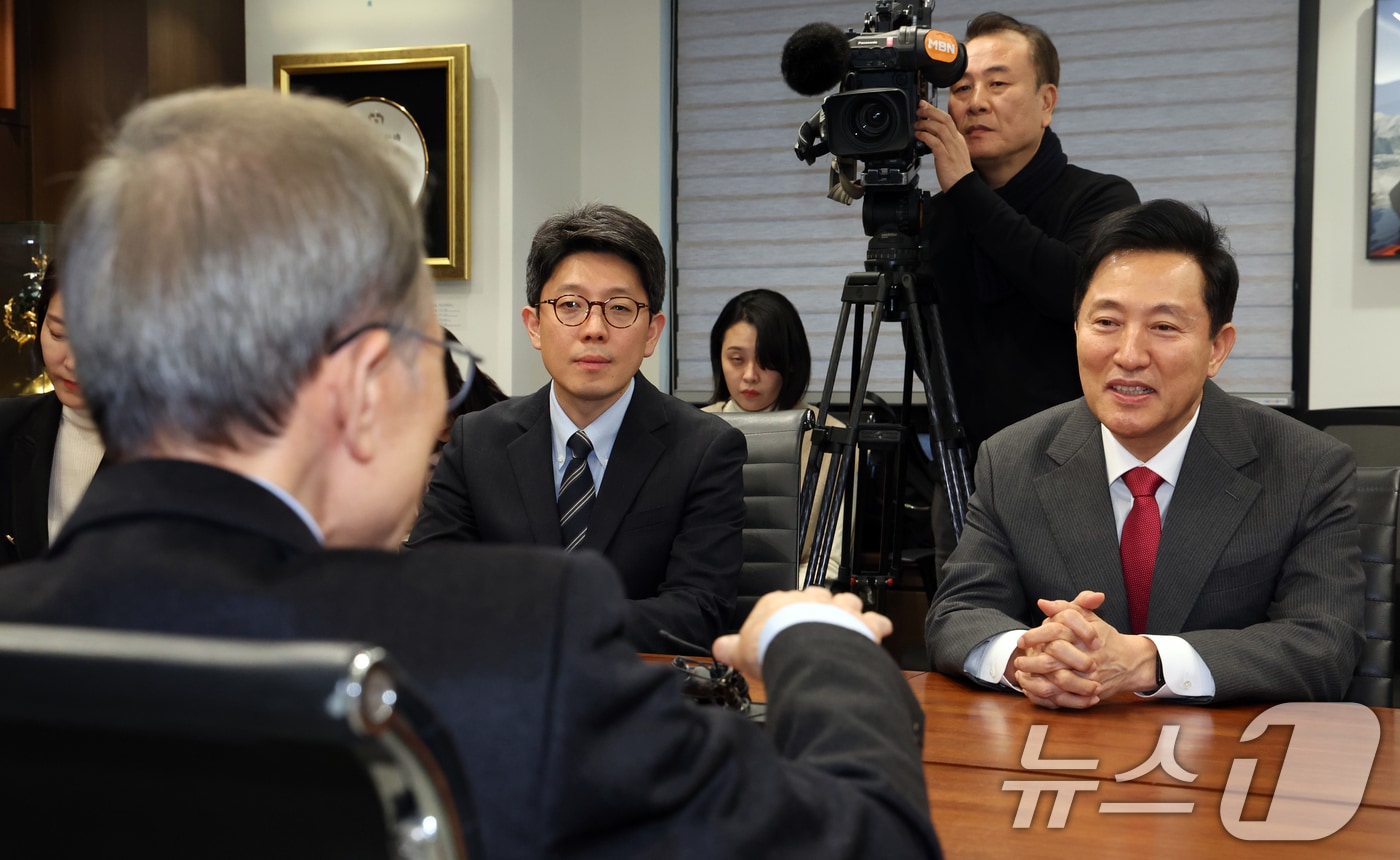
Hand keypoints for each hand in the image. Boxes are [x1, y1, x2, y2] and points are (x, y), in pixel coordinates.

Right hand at [711, 587, 891, 681]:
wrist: (802, 647)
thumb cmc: (772, 645)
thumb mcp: (742, 650)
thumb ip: (731, 647)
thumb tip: (719, 647)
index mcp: (779, 604)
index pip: (781, 604)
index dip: (784, 615)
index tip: (784, 625)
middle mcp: (810, 601)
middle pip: (816, 598)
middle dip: (819, 607)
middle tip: (819, 620)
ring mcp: (837, 610)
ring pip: (846, 602)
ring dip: (848, 610)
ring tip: (850, 618)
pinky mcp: (859, 624)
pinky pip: (874, 620)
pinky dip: (878, 624)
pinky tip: (881, 628)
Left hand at [914, 100, 973, 191]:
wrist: (964, 186)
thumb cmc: (957, 173)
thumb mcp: (953, 154)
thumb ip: (944, 144)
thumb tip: (932, 137)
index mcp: (958, 140)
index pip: (948, 119)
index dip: (935, 111)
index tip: (926, 106)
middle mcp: (956, 141)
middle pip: (944, 119)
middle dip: (930, 111)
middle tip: (919, 109)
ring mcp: (951, 148)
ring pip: (939, 127)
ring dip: (925, 123)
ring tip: (917, 124)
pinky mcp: (945, 156)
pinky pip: (934, 141)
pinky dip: (925, 135)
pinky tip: (918, 135)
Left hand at [1011, 591, 1158, 708]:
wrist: (1131, 662)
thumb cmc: (1105, 637)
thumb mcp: (1089, 618)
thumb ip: (1066, 608)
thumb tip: (1043, 603)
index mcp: (1083, 634)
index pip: (1055, 631)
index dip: (1035, 636)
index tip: (1021, 641)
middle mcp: (1086, 655)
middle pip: (1053, 658)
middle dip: (1032, 661)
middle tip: (1019, 661)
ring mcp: (1089, 676)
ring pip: (1058, 680)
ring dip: (1037, 680)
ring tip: (1023, 676)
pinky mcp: (1091, 691)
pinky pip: (1066, 697)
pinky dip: (1048, 695)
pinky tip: (1036, 689)